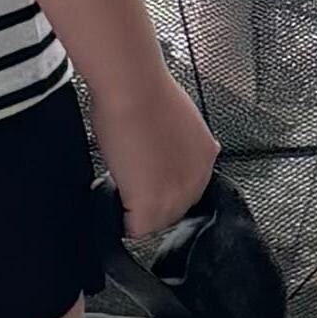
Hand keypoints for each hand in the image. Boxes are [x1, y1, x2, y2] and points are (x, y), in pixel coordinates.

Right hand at [99, 79, 218, 248]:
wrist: (133, 88)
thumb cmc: (144, 92)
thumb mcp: (174, 119)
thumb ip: (176, 143)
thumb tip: (158, 153)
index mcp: (205, 155)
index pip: (186, 188)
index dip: (160, 185)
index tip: (144, 179)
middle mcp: (197, 177)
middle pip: (173, 210)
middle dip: (149, 200)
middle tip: (127, 184)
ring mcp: (176, 194)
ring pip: (154, 222)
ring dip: (134, 210)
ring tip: (118, 187)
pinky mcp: (152, 203)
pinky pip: (134, 230)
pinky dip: (120, 220)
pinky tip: (111, 197)